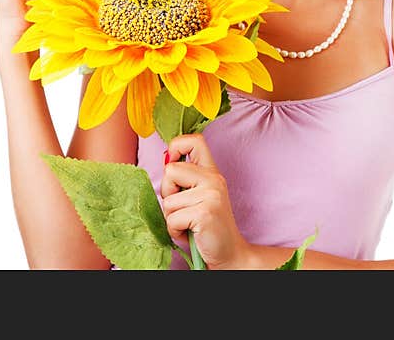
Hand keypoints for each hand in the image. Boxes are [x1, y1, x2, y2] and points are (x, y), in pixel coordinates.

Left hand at [161, 133, 251, 268]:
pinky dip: (175, 230)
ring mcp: (211, 195)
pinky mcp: (205, 213)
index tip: (172, 163)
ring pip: (168, 200)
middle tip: (183, 208)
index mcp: (211, 172)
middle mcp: (214, 179)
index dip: (176, 146)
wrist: (228, 254)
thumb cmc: (205, 226)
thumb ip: (184, 178)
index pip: (194, 140)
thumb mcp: (197, 196)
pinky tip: (190, 233)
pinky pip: (172, 218)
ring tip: (189, 223)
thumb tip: (165, 158)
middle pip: (170, 170)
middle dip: (168, 193)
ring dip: (172, 217)